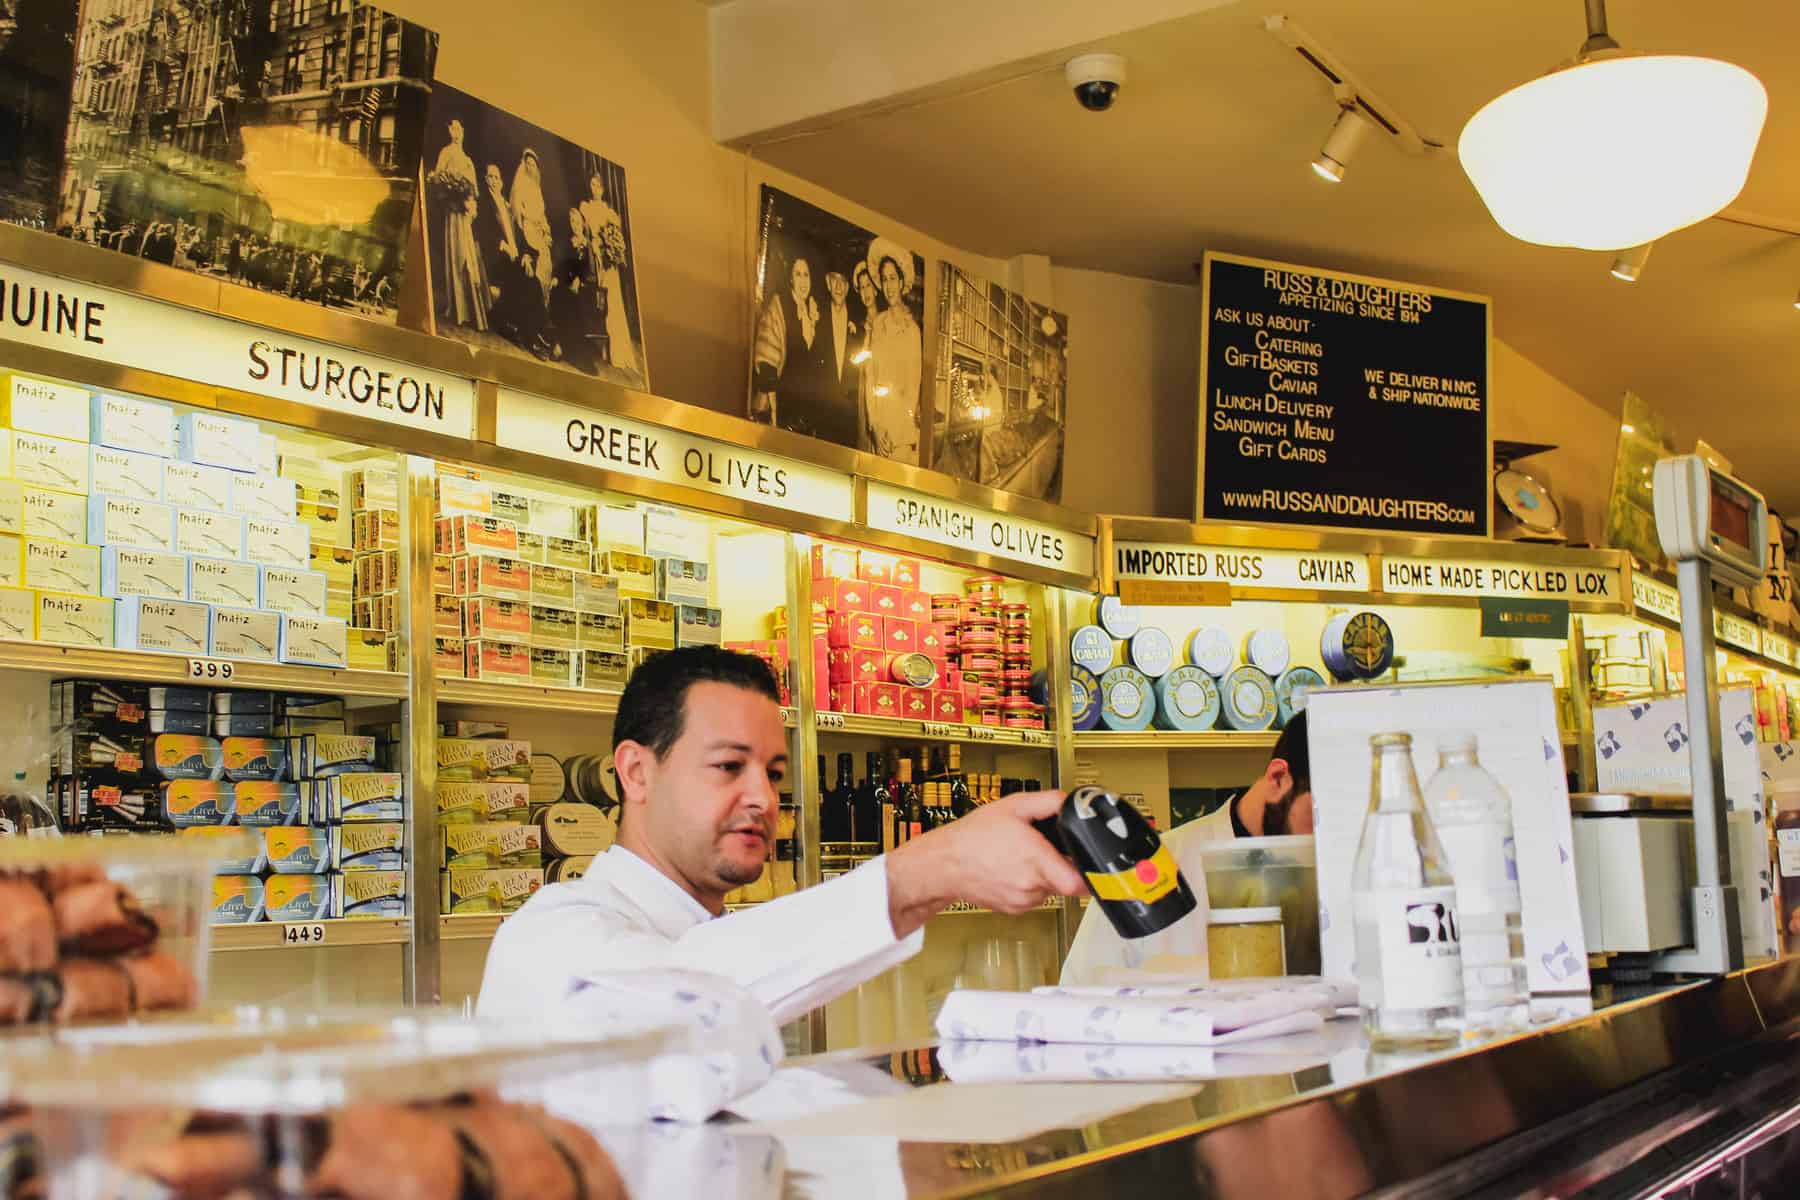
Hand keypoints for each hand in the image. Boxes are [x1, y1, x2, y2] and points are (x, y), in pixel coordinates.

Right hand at [885, 790, 1085, 937]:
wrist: (944, 863)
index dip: (1089, 873)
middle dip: (1063, 866)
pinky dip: (1030, 884)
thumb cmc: (972, 837)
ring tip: (1024, 857)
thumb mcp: (1013, 806)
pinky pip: (1034, 897)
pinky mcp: (1014, 909)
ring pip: (1050, 890)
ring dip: (1046, 875)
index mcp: (1035, 860)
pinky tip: (1014, 869)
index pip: (1078, 883)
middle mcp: (1031, 885)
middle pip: (1067, 883)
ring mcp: (1022, 900)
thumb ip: (1048, 801)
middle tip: (1049, 850)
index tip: (1090, 864)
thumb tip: (1069, 803)